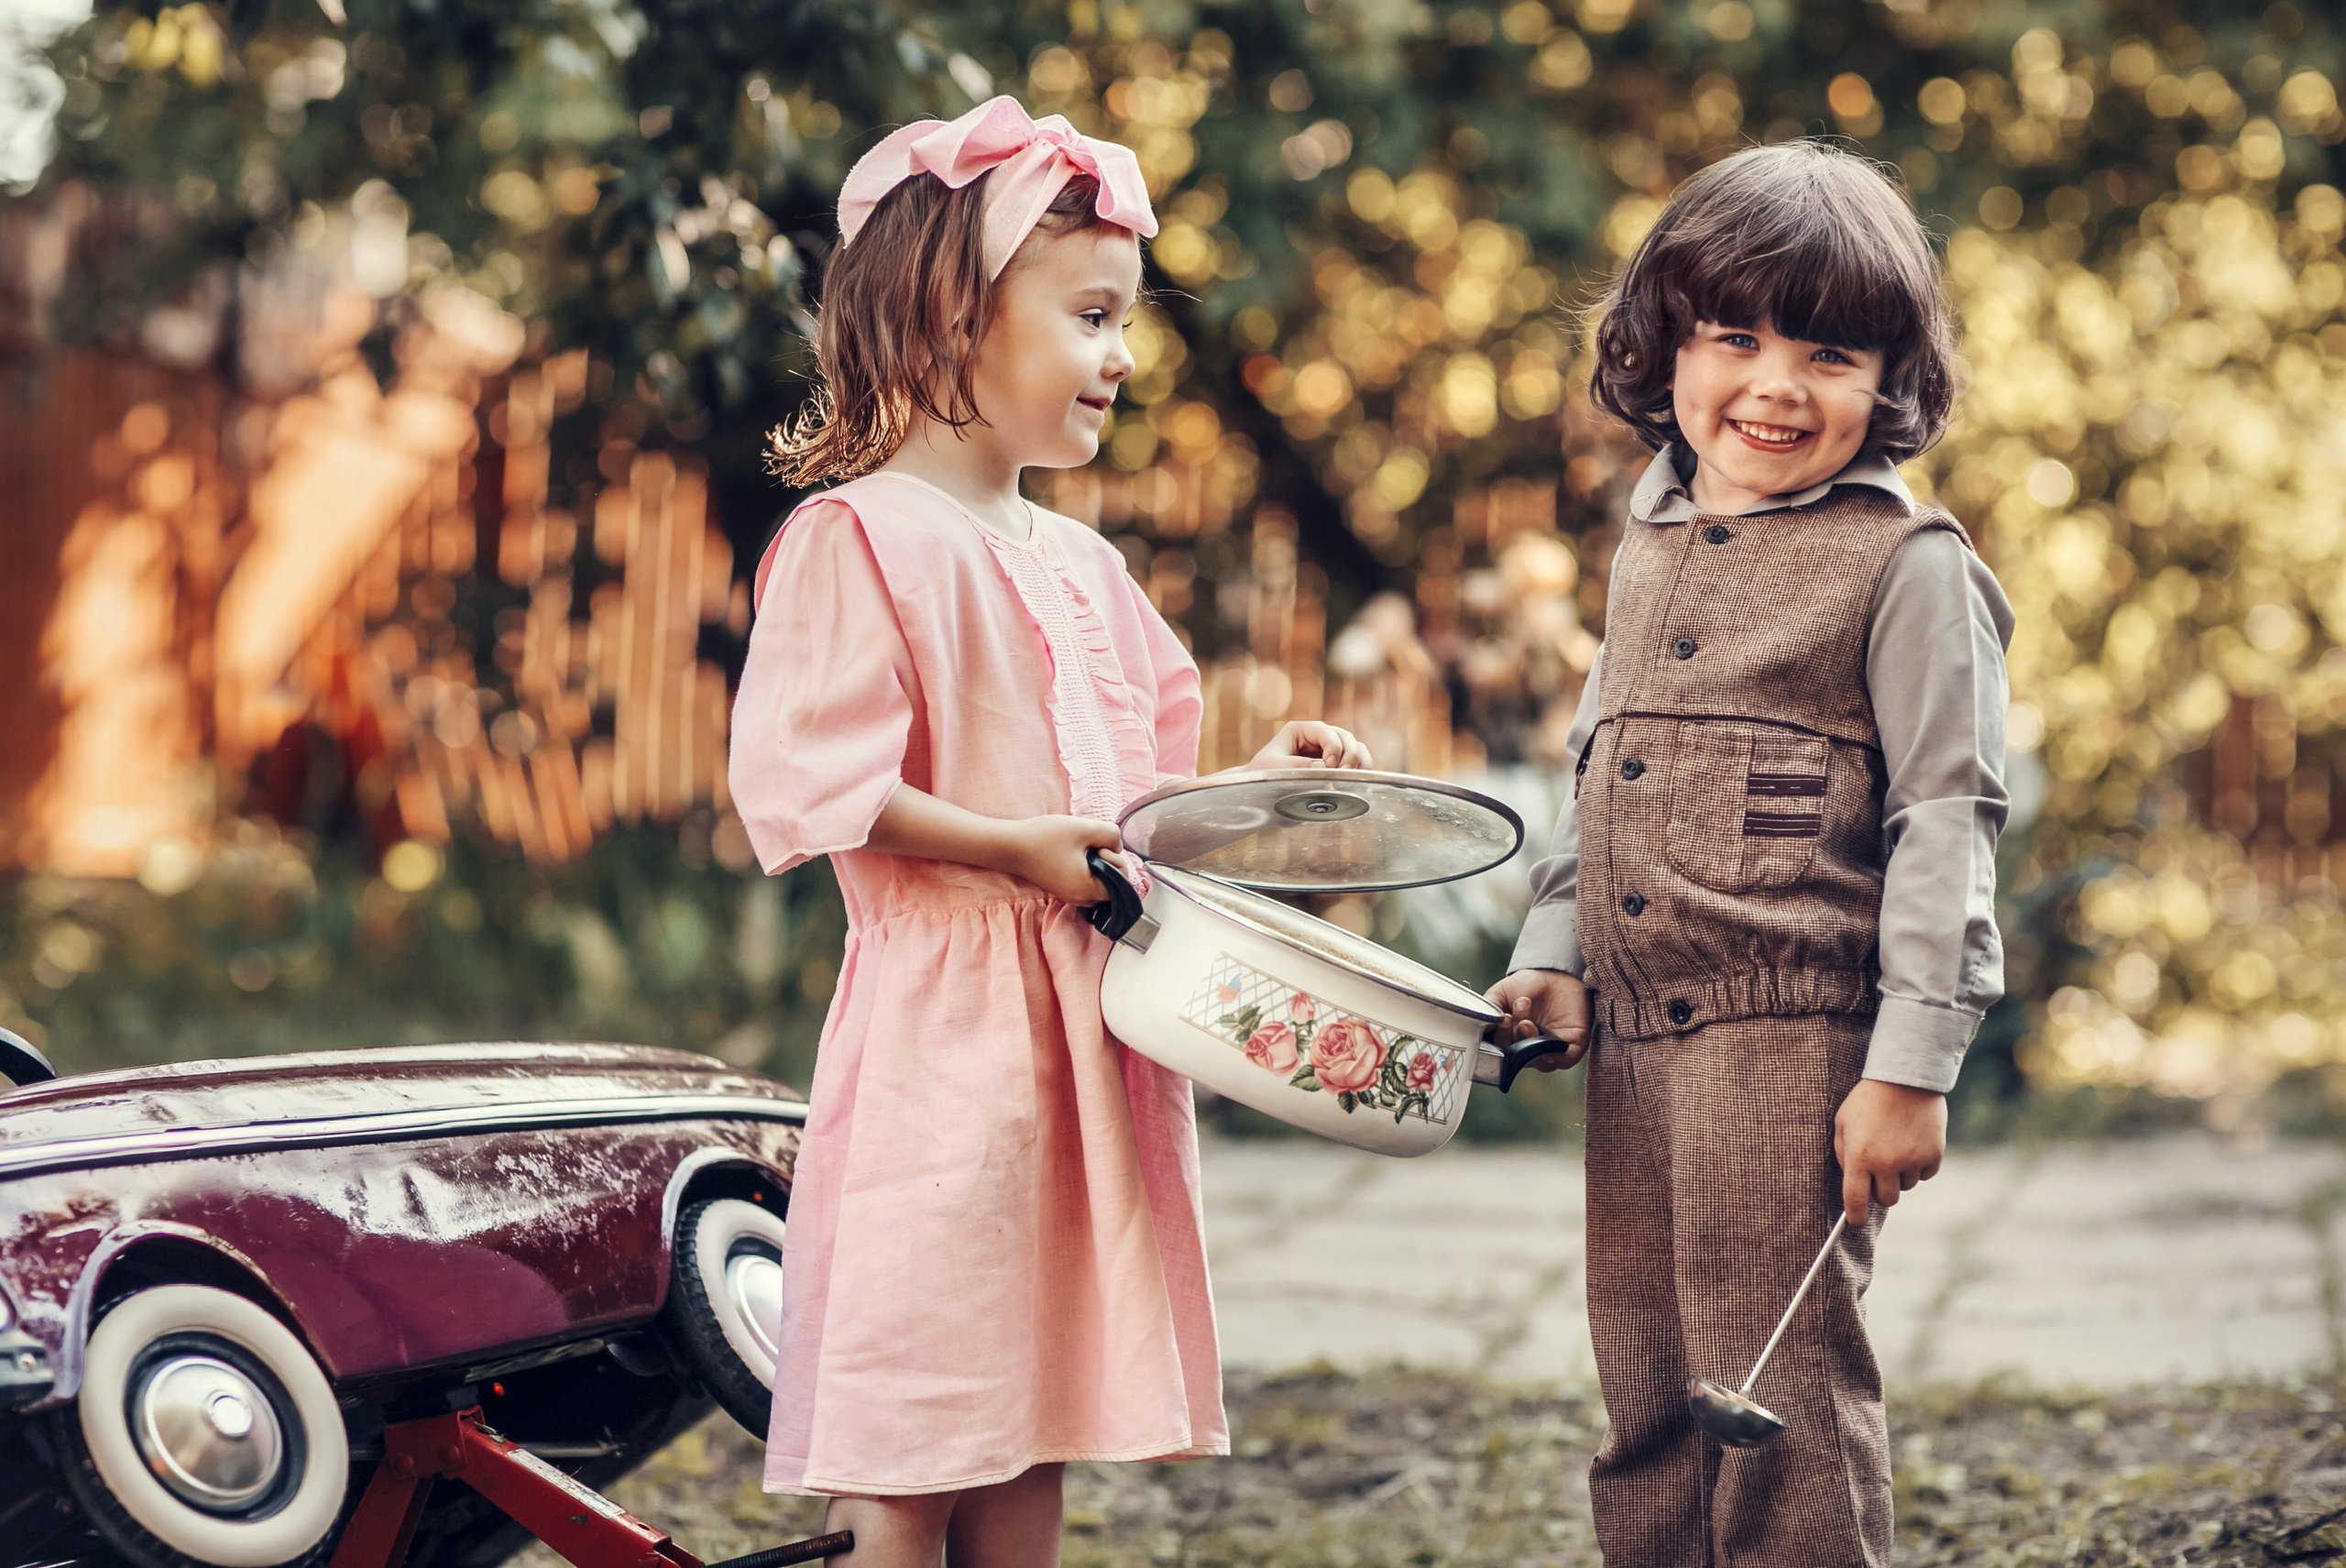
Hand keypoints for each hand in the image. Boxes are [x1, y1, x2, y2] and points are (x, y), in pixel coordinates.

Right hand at [1000, 815, 1124, 904]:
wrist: (1010, 845)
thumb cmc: (1045, 837)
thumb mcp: (1084, 828)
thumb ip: (1112, 834)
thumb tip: (1117, 846)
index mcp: (1087, 890)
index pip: (1122, 883)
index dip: (1116, 860)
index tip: (1097, 847)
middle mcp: (1080, 899)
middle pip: (1111, 882)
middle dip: (1107, 861)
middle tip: (1088, 845)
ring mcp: (1070, 895)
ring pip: (1098, 880)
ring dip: (1096, 862)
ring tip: (1079, 848)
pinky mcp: (1062, 888)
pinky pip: (1085, 880)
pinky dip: (1085, 866)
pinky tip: (1071, 852)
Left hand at [1245, 721, 1371, 770]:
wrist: (1258, 791)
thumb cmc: (1261, 776)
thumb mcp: (1273, 769)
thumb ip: (1297, 766)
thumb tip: (1324, 766)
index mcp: (1300, 730)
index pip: (1326, 732)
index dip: (1333, 748)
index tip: (1329, 768)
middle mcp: (1317, 737)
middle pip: (1346, 737)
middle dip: (1349, 755)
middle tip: (1343, 775)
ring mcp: (1327, 750)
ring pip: (1355, 747)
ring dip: (1359, 762)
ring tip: (1354, 779)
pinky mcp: (1334, 766)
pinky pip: (1356, 762)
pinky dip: (1361, 770)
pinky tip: (1359, 782)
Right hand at [1482, 968, 1589, 1071]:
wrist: (1553, 973)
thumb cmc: (1524, 985)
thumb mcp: (1499, 994)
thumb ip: (1489, 1010)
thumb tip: (1481, 1029)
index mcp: (1510, 1039)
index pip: (1501, 1050)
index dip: (1501, 1038)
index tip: (1502, 1019)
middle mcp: (1529, 1048)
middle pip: (1518, 1056)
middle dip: (1513, 1037)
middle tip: (1512, 1016)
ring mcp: (1550, 1048)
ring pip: (1539, 1061)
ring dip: (1530, 1043)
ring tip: (1527, 1022)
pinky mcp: (1571, 1044)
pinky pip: (1565, 1060)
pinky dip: (1558, 1059)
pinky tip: (1550, 1050)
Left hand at [1832, 1079, 1946, 1226]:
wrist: (1906, 1078)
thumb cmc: (1868, 1099)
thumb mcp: (1843, 1121)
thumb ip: (1842, 1152)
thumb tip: (1850, 1177)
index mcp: (1859, 1157)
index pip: (1855, 1200)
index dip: (1855, 1216)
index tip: (1855, 1221)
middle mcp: (1886, 1164)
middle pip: (1886, 1199)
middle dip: (1880, 1191)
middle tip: (1878, 1172)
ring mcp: (1912, 1161)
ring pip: (1906, 1187)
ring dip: (1900, 1176)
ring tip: (1896, 1147)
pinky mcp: (1933, 1155)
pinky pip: (1924, 1175)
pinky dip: (1919, 1166)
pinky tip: (1912, 1144)